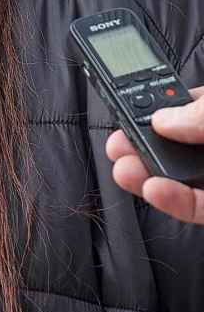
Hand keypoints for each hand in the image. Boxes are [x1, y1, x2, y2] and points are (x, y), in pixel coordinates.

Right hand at [105, 86, 203, 224]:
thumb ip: (203, 113)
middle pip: (171, 143)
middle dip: (138, 143)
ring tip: (124, 170)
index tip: (126, 103)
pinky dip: (170, 201)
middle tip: (117, 143)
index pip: (185, 105)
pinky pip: (194, 208)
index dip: (156, 104)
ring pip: (175, 177)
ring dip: (145, 174)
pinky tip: (152, 190)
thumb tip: (164, 119)